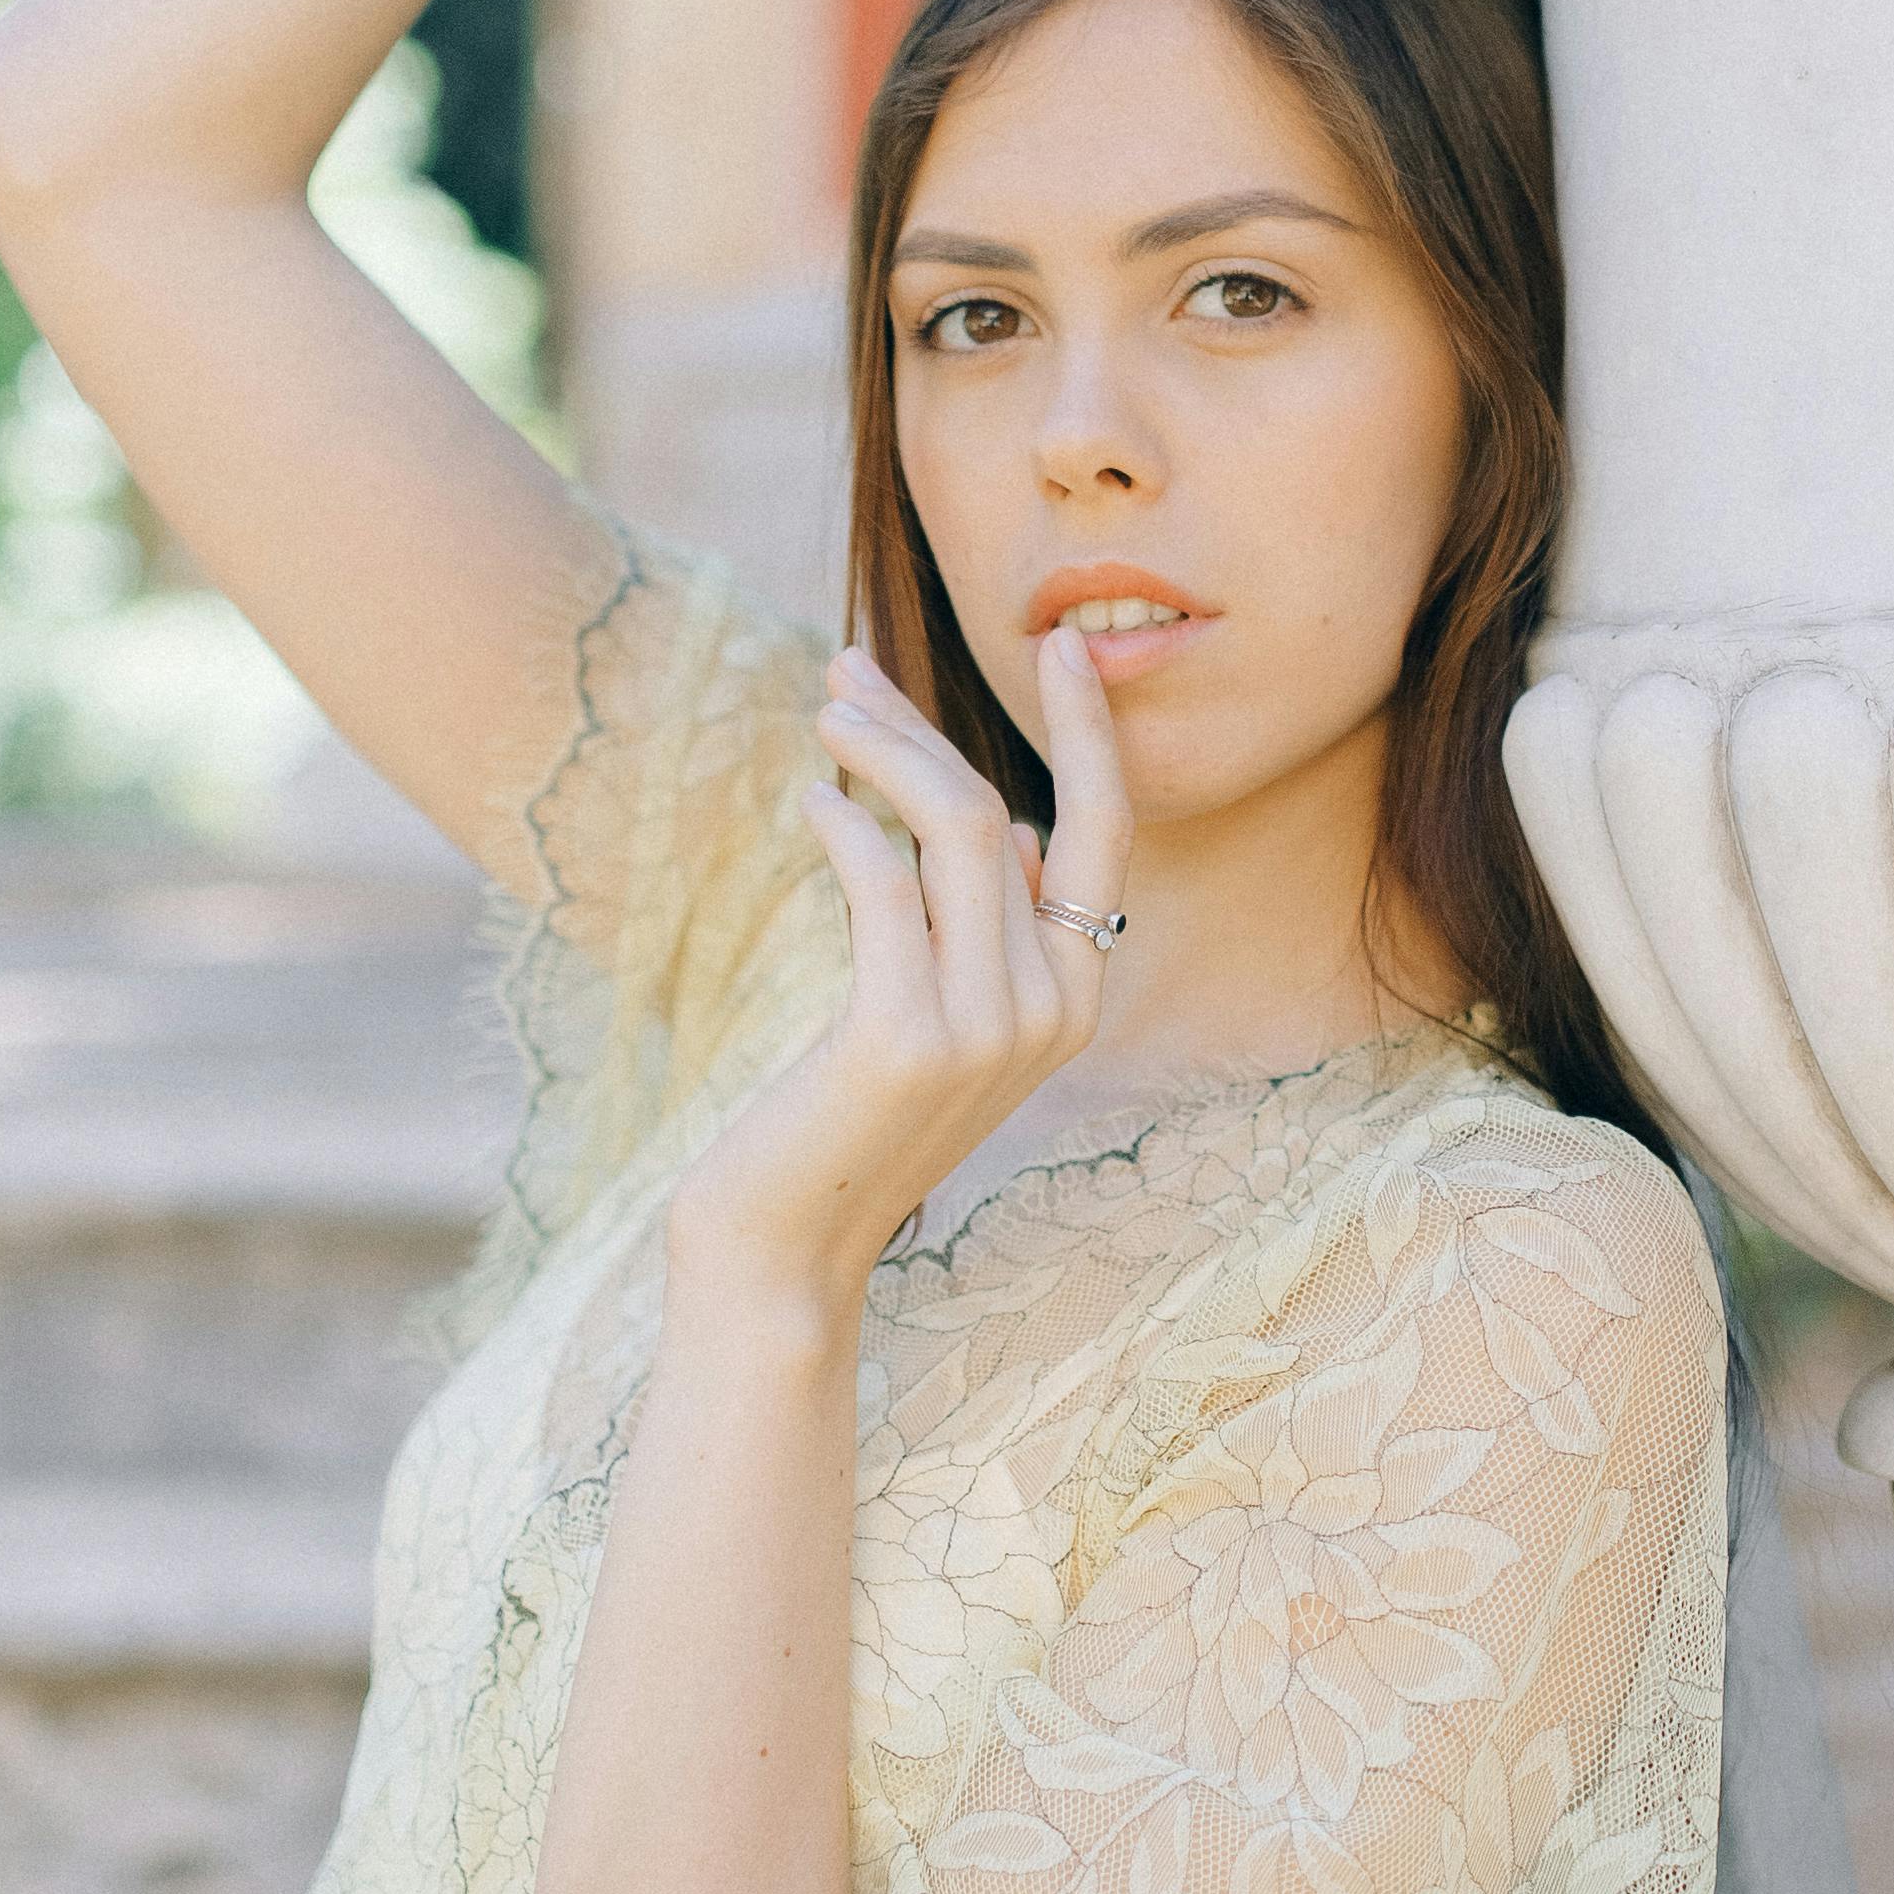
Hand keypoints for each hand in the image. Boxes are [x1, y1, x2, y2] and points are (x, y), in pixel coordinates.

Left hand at [671, 631, 1136, 1315]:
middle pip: (1001, 810)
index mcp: (1075, 994)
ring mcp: (986, 1028)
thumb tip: (1025, 831)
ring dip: (878, 753)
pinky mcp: (907, 1038)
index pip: (1106, 829)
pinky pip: (884, 881)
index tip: (1065, 644)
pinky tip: (811, 803)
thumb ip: (993, 932)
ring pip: (955, 829)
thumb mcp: (946, 1017)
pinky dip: (843, 822)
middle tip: (842, 671)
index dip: (1090, 730)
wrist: (787, 1249)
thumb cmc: (848, 1120)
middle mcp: (1052, 1008)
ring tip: (820, 717)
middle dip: (920, 726)